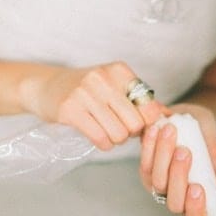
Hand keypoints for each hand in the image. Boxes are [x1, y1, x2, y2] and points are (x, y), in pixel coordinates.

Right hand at [22, 62, 163, 150]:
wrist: (46, 86)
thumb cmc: (86, 89)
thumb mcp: (114, 85)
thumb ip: (141, 100)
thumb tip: (170, 115)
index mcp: (120, 71)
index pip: (148, 107)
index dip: (145, 122)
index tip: (135, 123)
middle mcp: (103, 78)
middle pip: (135, 123)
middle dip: (129, 133)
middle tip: (119, 128)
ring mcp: (85, 93)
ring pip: (118, 133)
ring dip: (115, 140)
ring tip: (107, 131)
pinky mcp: (70, 110)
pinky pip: (100, 138)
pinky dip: (103, 144)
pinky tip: (98, 137)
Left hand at [139, 103, 215, 215]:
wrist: (192, 118)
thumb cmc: (208, 140)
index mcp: (201, 201)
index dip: (196, 212)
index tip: (199, 188)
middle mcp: (180, 198)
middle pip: (175, 202)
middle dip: (178, 176)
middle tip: (185, 151)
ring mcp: (162, 186)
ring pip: (158, 181)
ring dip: (163, 156)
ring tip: (171, 131)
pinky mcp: (147, 171)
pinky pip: (145, 164)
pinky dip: (150, 146)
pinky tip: (156, 129)